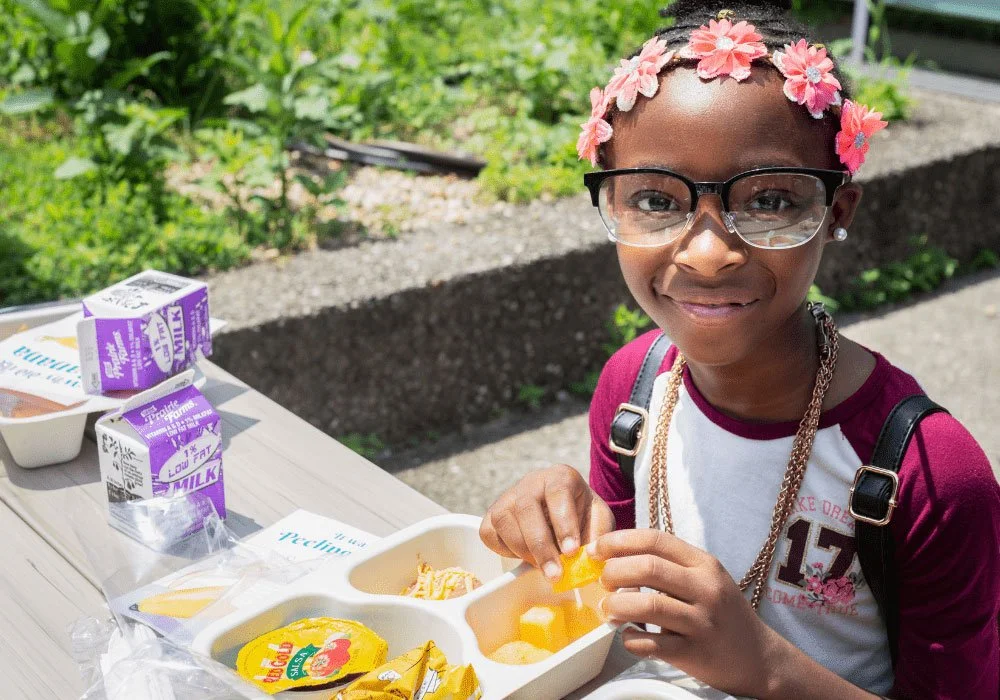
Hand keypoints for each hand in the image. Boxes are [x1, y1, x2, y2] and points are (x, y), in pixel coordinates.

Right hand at [480, 464, 615, 580]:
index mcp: (560, 477)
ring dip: (524, 551)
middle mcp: (531, 482)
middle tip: (555, 574)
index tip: (572, 551)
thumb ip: (597, 536)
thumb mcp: (598, 520)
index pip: (558, 493)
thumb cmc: (581, 515)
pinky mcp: (492, 514)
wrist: (563, 510)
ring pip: (504, 521)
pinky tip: (526, 557)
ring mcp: (508, 497)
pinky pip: (490, 533)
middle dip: (541, 546)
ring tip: (544, 570)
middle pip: (526, 509)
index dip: (564, 523)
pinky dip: (505, 550)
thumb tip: (589, 562)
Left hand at [590, 528, 784, 697]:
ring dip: (617, 605)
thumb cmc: (722, 613)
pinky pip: (652, 644)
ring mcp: (702, 621)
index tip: (597, 549)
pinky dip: (631, 639)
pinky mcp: (695, 652)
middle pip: (648, 567)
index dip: (619, 541)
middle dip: (614, 571)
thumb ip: (669, 566)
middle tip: (603, 582)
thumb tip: (617, 557)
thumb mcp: (705, 579)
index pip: (655, 540)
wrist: (758, 657)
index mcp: (704, 564)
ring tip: (609, 610)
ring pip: (647, 604)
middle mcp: (705, 588)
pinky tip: (628, 636)